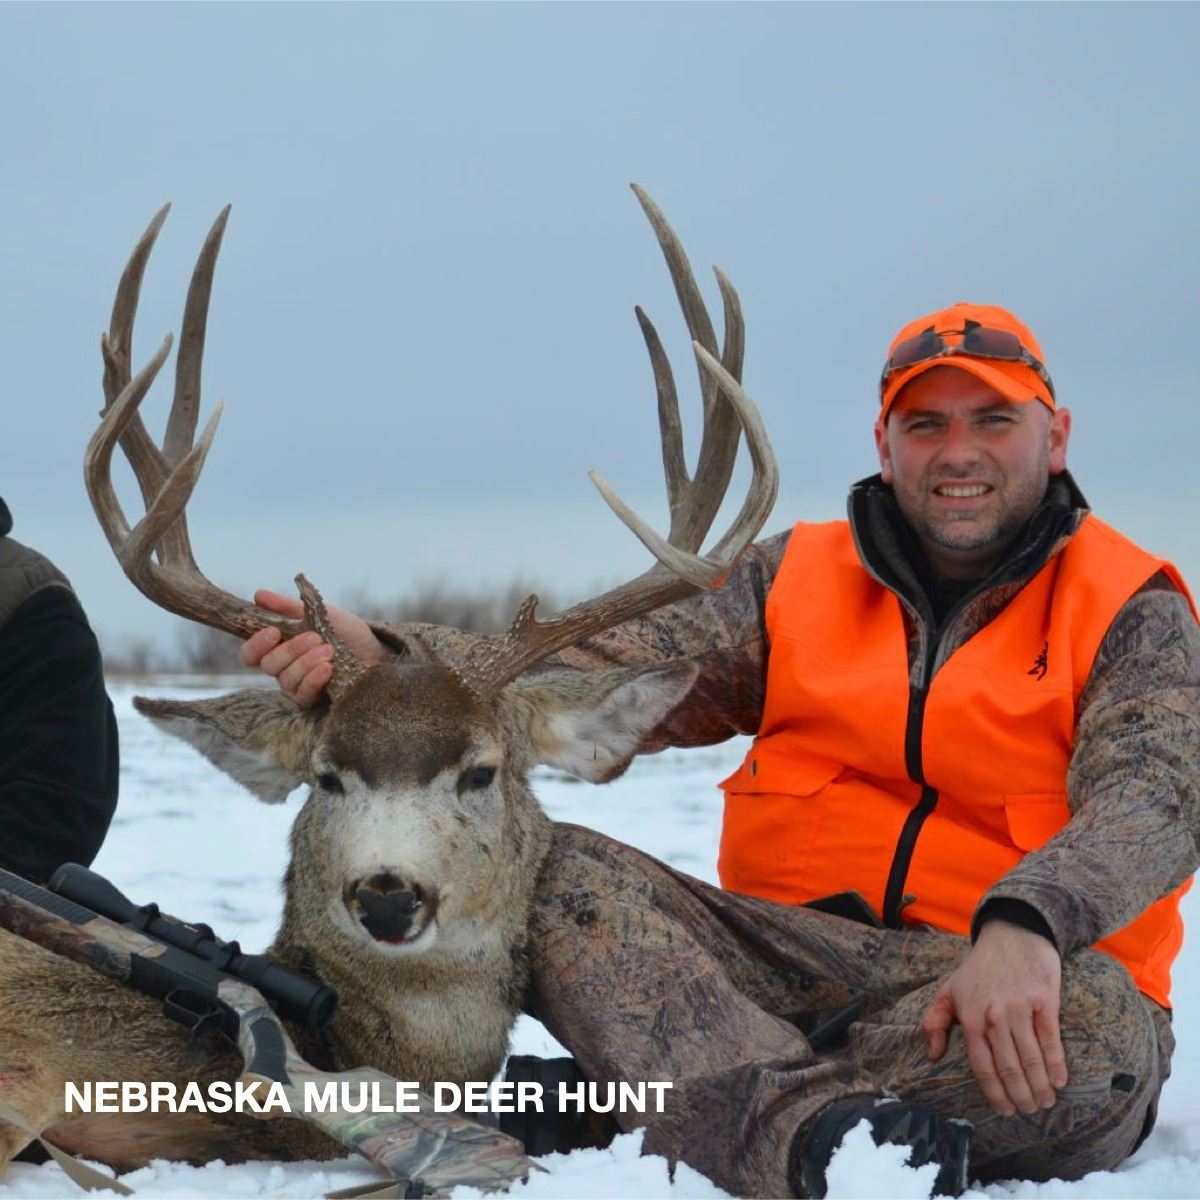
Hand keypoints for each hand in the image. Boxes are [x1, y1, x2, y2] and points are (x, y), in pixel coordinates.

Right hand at [239, 588, 386, 706]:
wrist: (375, 651)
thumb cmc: (345, 632)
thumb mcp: (318, 613)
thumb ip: (288, 607)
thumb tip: (259, 595)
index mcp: (279, 647)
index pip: (251, 654)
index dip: (256, 645)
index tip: (274, 632)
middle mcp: (283, 668)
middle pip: (268, 665)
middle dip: (291, 650)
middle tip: (315, 637)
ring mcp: (297, 685)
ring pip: (286, 680)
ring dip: (306, 663)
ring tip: (329, 651)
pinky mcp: (313, 698)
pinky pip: (303, 694)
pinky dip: (314, 679)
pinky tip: (328, 668)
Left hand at [921, 919, 1066, 1116]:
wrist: (1010, 935)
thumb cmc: (978, 969)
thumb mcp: (948, 990)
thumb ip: (934, 1022)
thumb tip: (931, 1055)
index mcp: (969, 1018)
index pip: (982, 1066)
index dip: (995, 1093)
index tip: (1005, 1110)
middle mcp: (993, 1016)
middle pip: (1009, 1068)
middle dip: (1020, 1096)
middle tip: (1029, 1111)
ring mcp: (1019, 1008)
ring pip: (1031, 1058)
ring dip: (1040, 1086)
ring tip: (1045, 1102)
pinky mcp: (1044, 1000)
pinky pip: (1050, 1040)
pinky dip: (1056, 1064)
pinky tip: (1059, 1081)